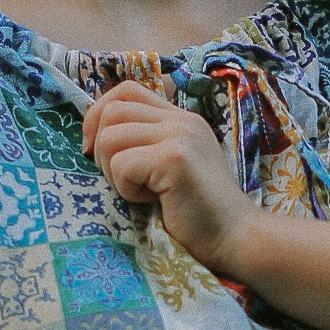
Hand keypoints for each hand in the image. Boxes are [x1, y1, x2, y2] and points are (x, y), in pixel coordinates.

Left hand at [83, 80, 253, 270]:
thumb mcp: (170, 168)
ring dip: (113, 172)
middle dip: (102, 149)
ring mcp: (180, 136)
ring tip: (142, 191)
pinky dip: (126, 189)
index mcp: (180, 119)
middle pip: (111, 111)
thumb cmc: (198, 213)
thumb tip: (93, 137)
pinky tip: (152, 200)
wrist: (236, 238)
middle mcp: (181, 120)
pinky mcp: (174, 159)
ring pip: (110, 137)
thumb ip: (145, 144)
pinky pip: (121, 165)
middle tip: (123, 180)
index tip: (96, 150)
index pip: (125, 91)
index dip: (98, 115)